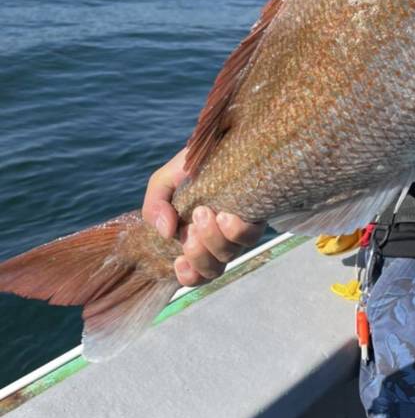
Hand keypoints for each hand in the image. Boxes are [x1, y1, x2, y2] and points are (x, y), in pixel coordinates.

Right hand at [142, 147, 264, 286]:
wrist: (217, 141)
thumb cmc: (190, 167)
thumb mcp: (163, 184)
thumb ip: (155, 206)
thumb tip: (166, 232)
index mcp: (195, 239)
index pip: (195, 274)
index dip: (189, 277)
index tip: (179, 261)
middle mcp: (218, 240)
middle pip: (211, 270)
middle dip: (199, 253)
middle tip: (193, 221)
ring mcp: (238, 230)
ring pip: (229, 255)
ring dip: (213, 239)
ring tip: (204, 211)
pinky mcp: (256, 216)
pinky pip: (250, 236)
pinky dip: (235, 231)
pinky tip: (225, 216)